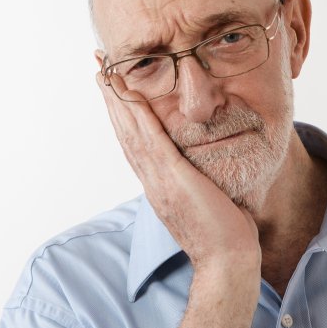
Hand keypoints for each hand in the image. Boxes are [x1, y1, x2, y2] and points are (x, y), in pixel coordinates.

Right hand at [96, 73, 261, 272]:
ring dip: (116, 98)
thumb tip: (211, 165)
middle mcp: (152, 180)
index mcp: (159, 184)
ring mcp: (159, 180)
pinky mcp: (172, 179)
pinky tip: (128, 92)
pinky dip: (137, 115)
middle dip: (111, 97)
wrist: (227, 261)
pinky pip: (150, 140)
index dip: (123, 113)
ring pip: (131, 131)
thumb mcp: (209, 198)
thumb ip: (202, 179)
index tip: (114, 86)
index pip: (135, 141)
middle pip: (124, 131)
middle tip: (99, 66)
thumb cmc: (226, 234)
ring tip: (105, 69)